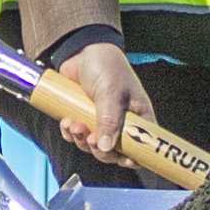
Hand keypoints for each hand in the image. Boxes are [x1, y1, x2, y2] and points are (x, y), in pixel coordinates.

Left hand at [51, 36, 148, 159]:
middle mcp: (121, 122)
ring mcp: (101, 121)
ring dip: (81, 140)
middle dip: (100, 150)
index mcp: (138, 117)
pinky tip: (67, 122)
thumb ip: (109, 120)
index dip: (135, 157)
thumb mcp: (111, 92)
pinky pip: (77, 136)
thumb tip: (106, 147)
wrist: (80, 50)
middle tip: (90, 138)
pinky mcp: (83, 118)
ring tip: (74, 124)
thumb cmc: (107, 65)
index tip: (124, 159)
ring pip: (93, 146)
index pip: (142, 146)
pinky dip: (70, 133)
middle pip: (114, 152)